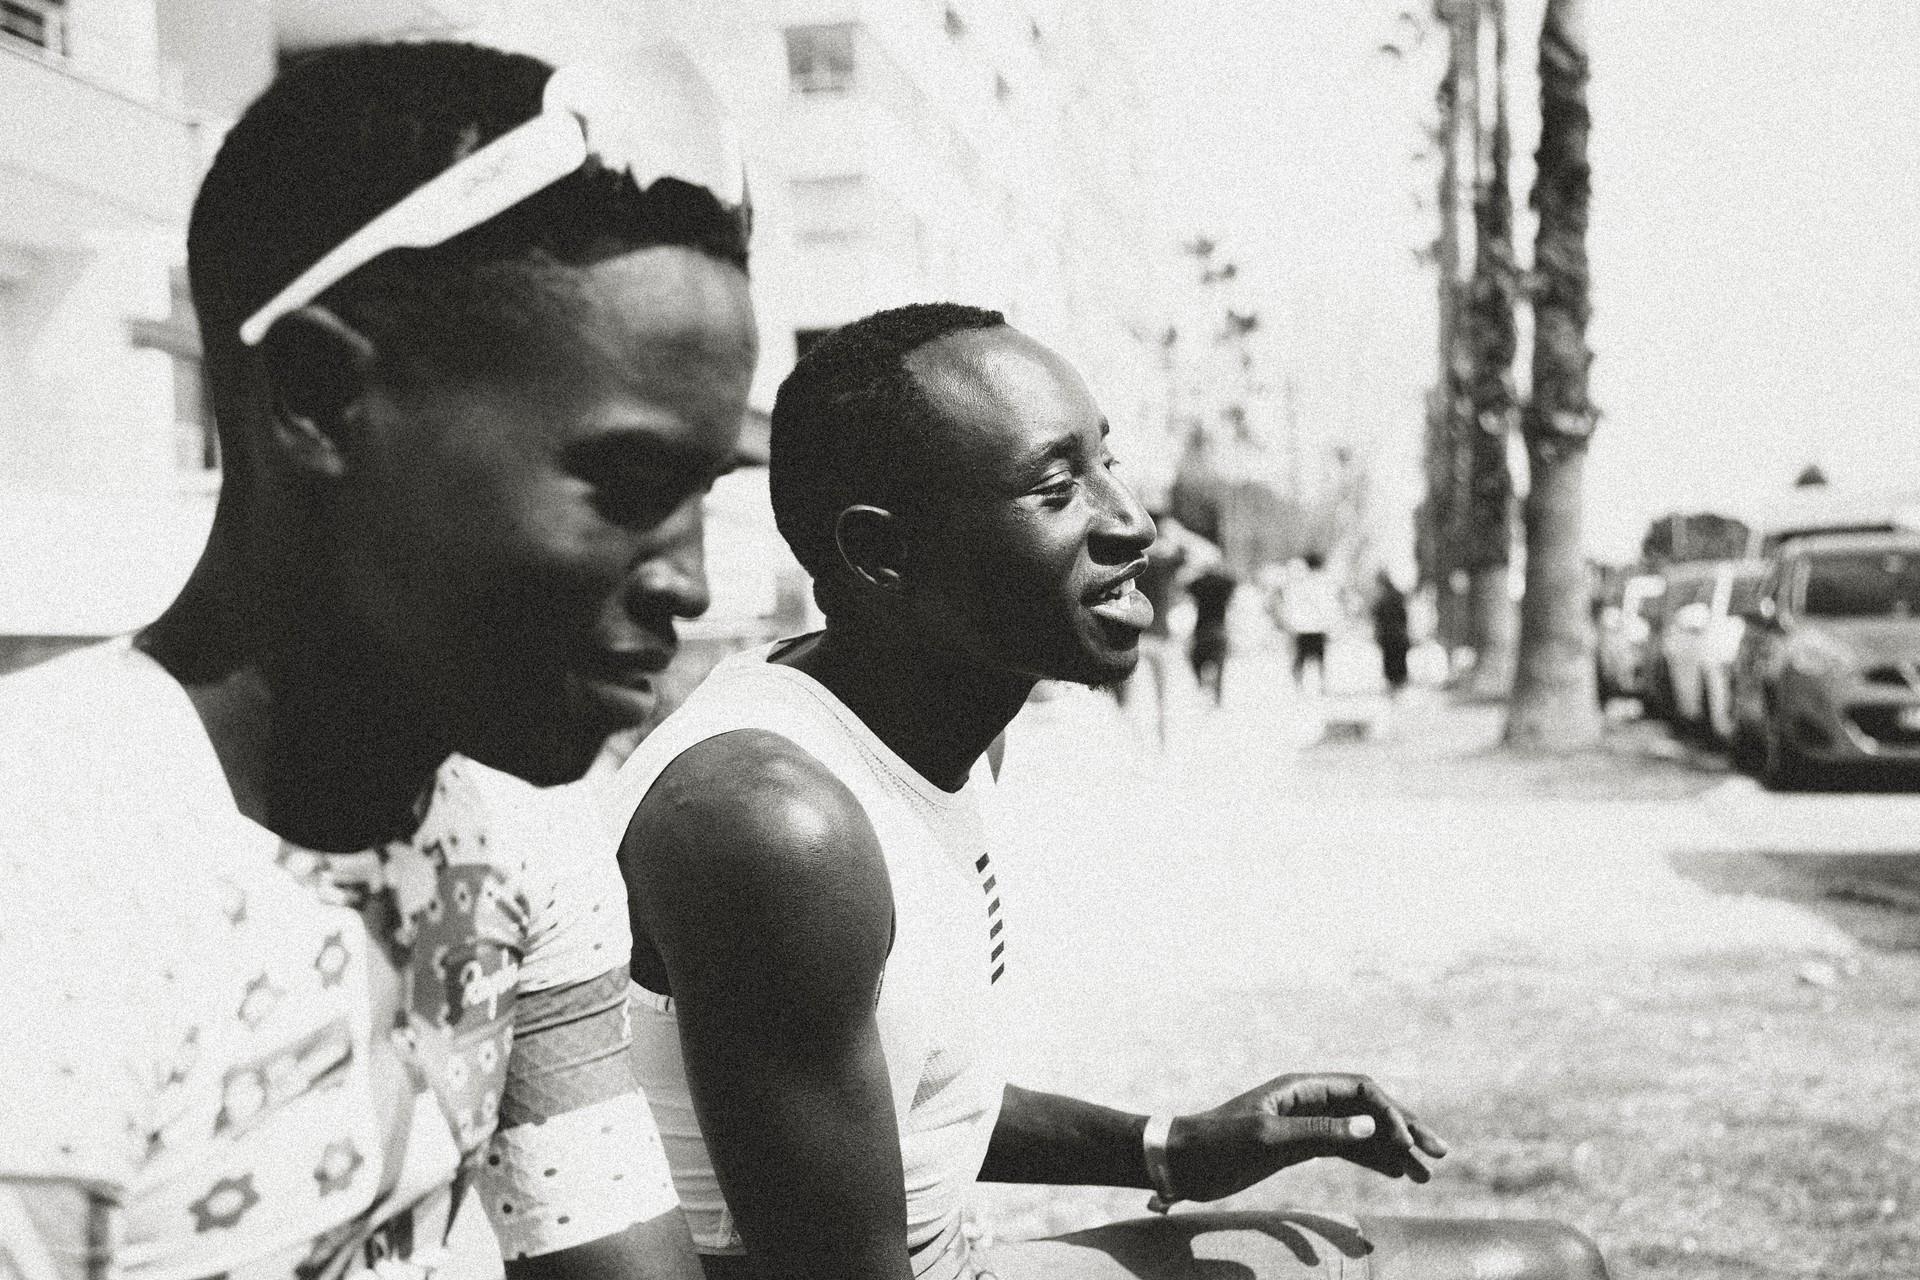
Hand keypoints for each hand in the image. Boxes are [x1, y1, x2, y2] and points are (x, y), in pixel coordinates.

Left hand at [1164, 1073, 1448, 1202]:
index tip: (1406, 1145)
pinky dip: (1370, 1160)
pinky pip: (1345, 1149)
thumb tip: (1373, 1127)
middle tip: (1439, 1154)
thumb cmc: (1218, 1144)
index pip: (1361, 1091)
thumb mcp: (1269, 1139)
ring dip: (1393, 1150)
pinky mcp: (1299, 1146)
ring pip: (1361, 1132)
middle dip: (1405, 1129)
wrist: (1182, 1161)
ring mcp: (1306, 1123)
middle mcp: (1308, 1100)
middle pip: (1369, 1109)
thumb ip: (1320, 1133)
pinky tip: (1393, 1173)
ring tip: (1423, 1174)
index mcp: (1301, 1087)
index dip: (1390, 1114)